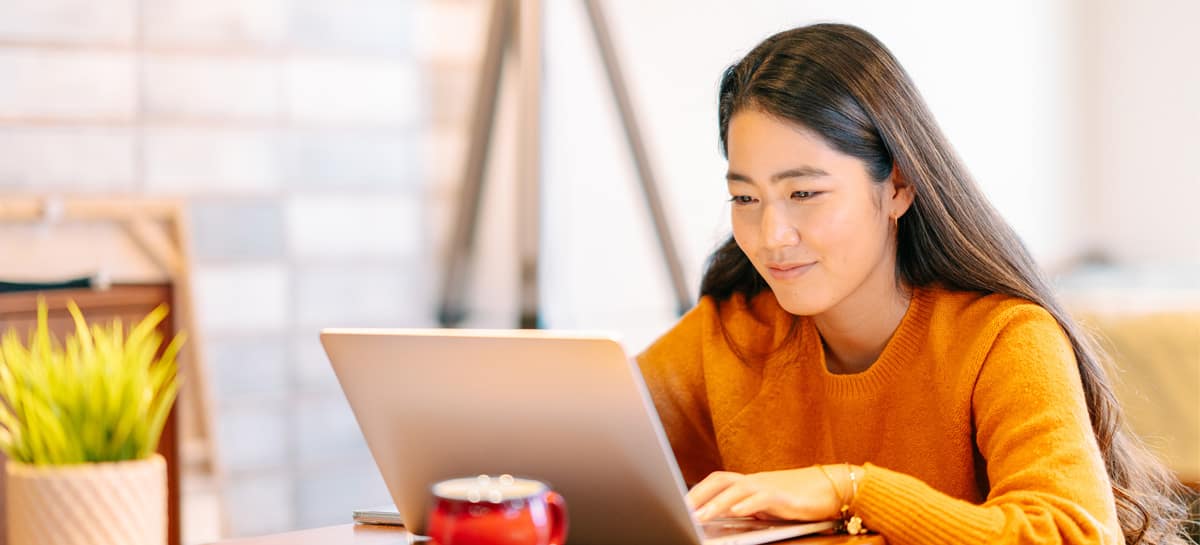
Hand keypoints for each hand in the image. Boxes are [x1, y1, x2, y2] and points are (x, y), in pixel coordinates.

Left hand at [686, 466, 847, 522]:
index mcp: (750, 482)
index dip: (697, 491)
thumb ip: (749, 508)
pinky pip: (761, 498)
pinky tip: (735, 512)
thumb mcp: (770, 505)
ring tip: (699, 517)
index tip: (680, 504)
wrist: (835, 487)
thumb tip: (726, 518)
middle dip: (698, 495)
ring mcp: (769, 486)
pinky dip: (746, 504)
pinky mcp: (784, 496)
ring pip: (736, 489)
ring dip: (715, 503)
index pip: (717, 481)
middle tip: (681, 510)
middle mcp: (756, 481)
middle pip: (720, 480)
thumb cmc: (802, 498)